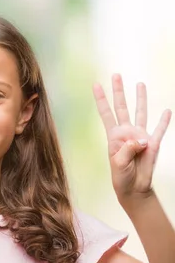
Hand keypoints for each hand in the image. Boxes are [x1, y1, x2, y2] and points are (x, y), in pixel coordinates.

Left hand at [93, 74, 170, 203]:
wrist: (134, 188)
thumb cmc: (121, 177)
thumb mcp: (119, 164)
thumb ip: (128, 150)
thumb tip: (141, 139)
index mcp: (114, 136)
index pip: (106, 113)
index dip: (101, 99)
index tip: (96, 84)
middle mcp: (126, 132)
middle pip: (122, 107)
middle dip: (119, 91)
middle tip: (116, 74)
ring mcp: (140, 136)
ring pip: (141, 112)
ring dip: (141, 98)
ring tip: (140, 84)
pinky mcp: (153, 143)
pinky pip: (159, 129)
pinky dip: (164, 120)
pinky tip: (166, 111)